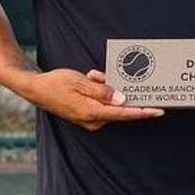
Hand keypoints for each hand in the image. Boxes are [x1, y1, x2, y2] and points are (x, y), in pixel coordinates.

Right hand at [22, 68, 163, 130]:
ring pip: (110, 104)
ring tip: (92, 75)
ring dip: (107, 88)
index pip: (124, 114)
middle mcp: (92, 120)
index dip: (143, 112)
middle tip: (113, 77)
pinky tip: (92, 79)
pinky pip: (102, 103)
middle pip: (119, 109)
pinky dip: (101, 92)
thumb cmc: (56, 83)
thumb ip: (102, 91)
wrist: (35, 89)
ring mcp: (89, 119)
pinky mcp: (86, 115)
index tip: (159, 110)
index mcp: (91, 112)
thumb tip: (122, 100)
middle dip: (122, 91)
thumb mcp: (80, 82)